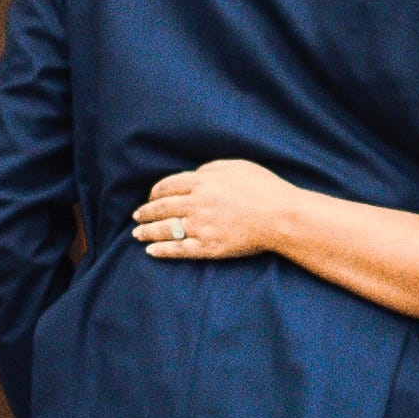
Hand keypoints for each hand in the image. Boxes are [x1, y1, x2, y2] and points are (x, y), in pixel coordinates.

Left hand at [130, 161, 295, 264]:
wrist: (281, 216)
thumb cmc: (264, 188)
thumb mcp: (236, 166)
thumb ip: (211, 168)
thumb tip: (195, 174)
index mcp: (202, 181)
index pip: (168, 186)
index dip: (155, 192)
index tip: (150, 197)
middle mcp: (196, 203)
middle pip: (162, 207)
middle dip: (146, 212)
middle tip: (137, 216)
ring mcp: (201, 226)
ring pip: (166, 228)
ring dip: (147, 231)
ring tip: (136, 234)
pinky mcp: (209, 247)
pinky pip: (179, 249)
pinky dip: (162, 250)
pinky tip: (151, 251)